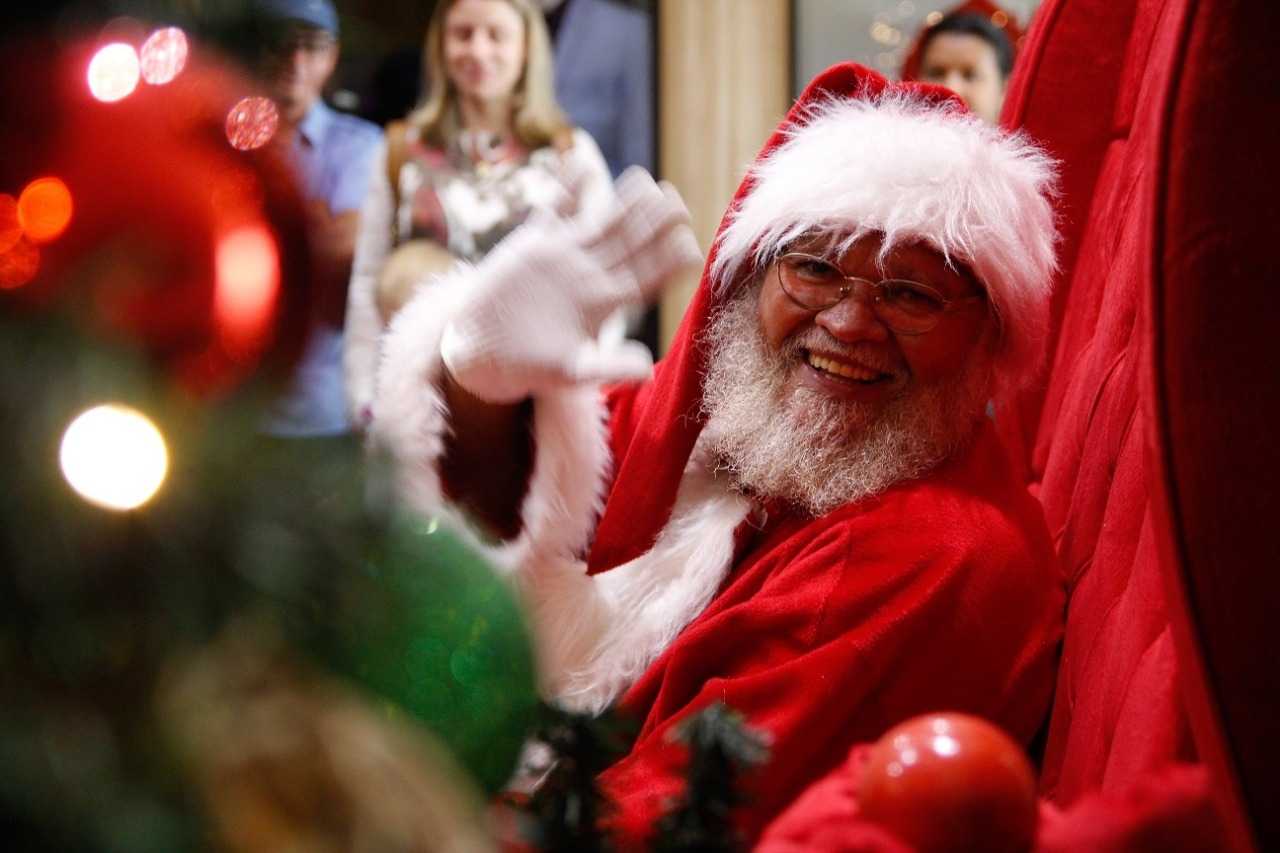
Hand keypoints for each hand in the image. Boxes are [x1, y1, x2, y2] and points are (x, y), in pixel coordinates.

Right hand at [441, 168, 699, 403]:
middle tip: (676, 202)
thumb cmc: (530, 368)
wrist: (483, 351)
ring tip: (643, 179)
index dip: (668, 261)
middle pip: (631, 242)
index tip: (689, 245)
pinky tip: (581, 165)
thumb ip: (608, 366)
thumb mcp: (572, 372)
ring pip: (601, 220)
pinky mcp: (535, 243)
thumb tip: (648, 369)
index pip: (646, 276)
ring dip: (622, 200)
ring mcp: (565, 255)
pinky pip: (555, 208)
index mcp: (605, 303)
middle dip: (655, 222)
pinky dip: (566, 188)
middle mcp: (591, 275)